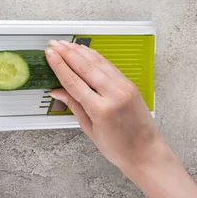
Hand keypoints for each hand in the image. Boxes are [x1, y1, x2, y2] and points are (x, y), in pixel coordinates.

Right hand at [46, 40, 163, 173]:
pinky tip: (86, 52)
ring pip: (98, 62)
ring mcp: (124, 87)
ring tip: (66, 44)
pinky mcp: (130, 84)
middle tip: (54, 44)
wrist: (146, 152)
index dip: (59, 65)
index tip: (50, 54)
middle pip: (85, 67)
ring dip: (80, 51)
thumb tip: (57, 91)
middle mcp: (114, 94)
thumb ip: (74, 106)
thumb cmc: (119, 148)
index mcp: (101, 109)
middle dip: (67, 53)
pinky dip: (95, 56)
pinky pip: (109, 66)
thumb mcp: (90, 130)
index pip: (74, 81)